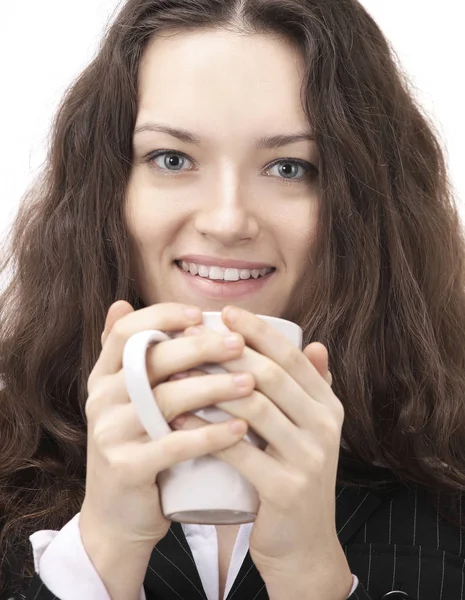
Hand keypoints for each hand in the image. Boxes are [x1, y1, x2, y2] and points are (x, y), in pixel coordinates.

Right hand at [81, 301, 250, 569]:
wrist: (118, 517)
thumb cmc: (140, 446)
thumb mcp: (129, 400)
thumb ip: (132, 357)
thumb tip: (122, 301)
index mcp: (104, 377)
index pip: (125, 332)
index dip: (161, 316)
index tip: (201, 314)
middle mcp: (101, 400)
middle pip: (150, 360)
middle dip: (199, 348)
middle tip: (239, 344)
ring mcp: (110, 434)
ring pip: (165, 400)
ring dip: (213, 388)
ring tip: (252, 383)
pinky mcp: (126, 469)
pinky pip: (173, 445)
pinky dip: (209, 435)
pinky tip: (240, 430)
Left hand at [170, 306, 351, 596]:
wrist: (302, 545)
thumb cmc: (292, 477)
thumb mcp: (310, 431)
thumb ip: (312, 388)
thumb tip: (313, 343)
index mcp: (329, 405)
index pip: (292, 356)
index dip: (259, 331)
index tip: (226, 312)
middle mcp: (325, 427)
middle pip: (272, 375)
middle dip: (230, 351)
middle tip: (193, 336)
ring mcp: (309, 459)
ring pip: (254, 407)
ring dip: (212, 385)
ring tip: (179, 372)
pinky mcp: (286, 489)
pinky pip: (238, 450)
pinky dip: (205, 430)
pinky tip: (177, 419)